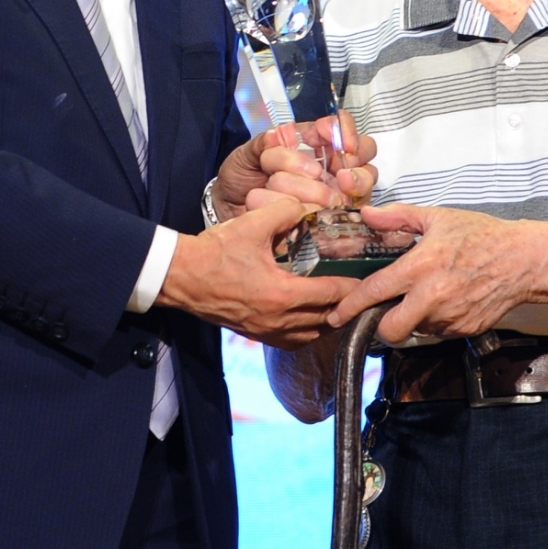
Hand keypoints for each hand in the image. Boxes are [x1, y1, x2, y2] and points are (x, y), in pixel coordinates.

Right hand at [158, 197, 359, 348]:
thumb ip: (286, 211)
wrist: (180, 277)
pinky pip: (293, 340)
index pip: (332, 295)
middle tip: (358, 289)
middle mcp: (278, 320)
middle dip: (345, 305)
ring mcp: (266, 331)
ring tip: (336, 302)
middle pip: (327, 319)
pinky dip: (307, 330)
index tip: (367, 278)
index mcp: (282, 294)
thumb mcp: (252, 224)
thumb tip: (306, 208)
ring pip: (311, 334)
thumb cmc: (214, 252)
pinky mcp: (255, 334)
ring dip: (327, 320)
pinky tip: (307, 315)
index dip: (353, 287)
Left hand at [213, 111, 376, 221]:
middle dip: (357, 164)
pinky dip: (331, 211)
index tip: (338, 142)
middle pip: (364, 156)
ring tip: (327, 196)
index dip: (345, 131)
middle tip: (341, 175)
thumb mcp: (246, 155)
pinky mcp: (331, 217)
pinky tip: (317, 213)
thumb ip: (263, 144)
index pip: (342, 127)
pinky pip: (345, 214)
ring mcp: (334, 192)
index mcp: (312, 143)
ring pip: (359, 186)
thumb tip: (278, 136)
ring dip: (342, 188)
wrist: (231, 210)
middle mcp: (329, 165)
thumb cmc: (242, 177)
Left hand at [326, 205, 547, 343]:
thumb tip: (367, 215)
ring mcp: (450, 317)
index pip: (375, 292)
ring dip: (412, 320)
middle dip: (381, 327)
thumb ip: (398, 217)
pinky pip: (439, 332)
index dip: (350, 306)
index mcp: (421, 267)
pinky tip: (445, 301)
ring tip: (424, 297)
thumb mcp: (438, 218)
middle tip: (382, 314)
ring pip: (415, 332)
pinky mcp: (465, 330)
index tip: (337, 315)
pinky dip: (435, 321)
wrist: (525, 260)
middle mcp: (432, 297)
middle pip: (390, 331)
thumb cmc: (482, 234)